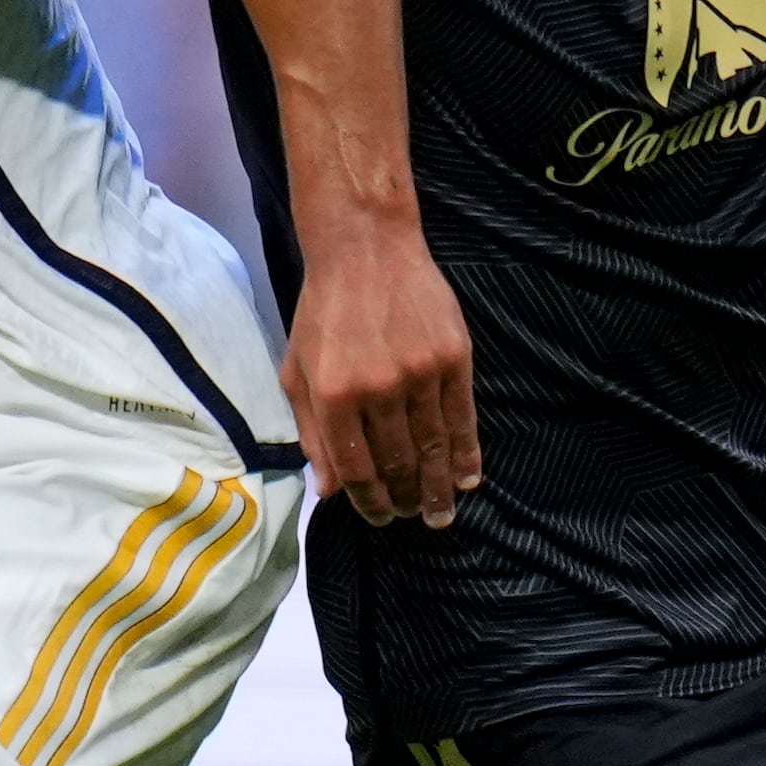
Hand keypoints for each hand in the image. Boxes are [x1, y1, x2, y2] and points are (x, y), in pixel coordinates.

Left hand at [281, 209, 482, 529]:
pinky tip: (467, 478)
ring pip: (433, 448)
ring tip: (440, 514)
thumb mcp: (298, 370)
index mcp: (333, 395)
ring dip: (437, 489)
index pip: (356, 469)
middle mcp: (377, 389)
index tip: (378, 518)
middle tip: (411, 518)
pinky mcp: (453, 357)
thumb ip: (311, 432)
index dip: (369, 502)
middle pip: (398, 465)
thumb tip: (329, 490)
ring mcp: (419, 373)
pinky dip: (466, 454)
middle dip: (405, 500)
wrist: (365, 247)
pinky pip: (463, 418)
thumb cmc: (324, 310)